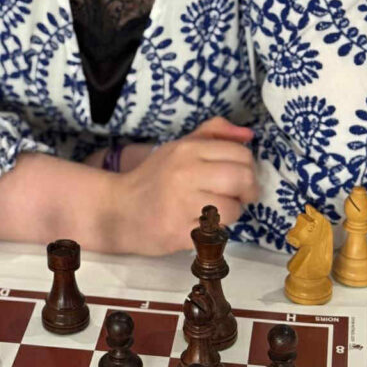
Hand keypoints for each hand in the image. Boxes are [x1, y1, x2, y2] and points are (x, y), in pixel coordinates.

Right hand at [116, 124, 258, 254]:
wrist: (119, 211)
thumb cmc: (154, 178)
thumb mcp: (179, 147)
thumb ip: (212, 134)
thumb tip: (248, 134)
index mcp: (187, 149)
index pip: (240, 154)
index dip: (248, 168)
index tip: (239, 178)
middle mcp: (185, 172)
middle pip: (242, 178)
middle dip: (247, 191)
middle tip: (237, 197)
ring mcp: (181, 203)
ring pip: (233, 208)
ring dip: (231, 213)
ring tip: (215, 212)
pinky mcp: (179, 232)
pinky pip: (216, 232)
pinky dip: (214, 230)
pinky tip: (200, 225)